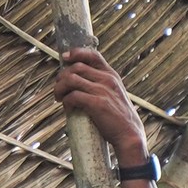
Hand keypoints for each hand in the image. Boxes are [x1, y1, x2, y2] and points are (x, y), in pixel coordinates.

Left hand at [54, 46, 145, 164]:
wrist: (129, 135)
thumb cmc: (118, 118)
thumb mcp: (114, 94)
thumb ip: (101, 86)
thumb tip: (78, 83)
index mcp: (111, 75)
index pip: (93, 55)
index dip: (76, 53)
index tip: (65, 57)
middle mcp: (107, 79)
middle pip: (76, 67)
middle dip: (62, 76)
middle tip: (59, 88)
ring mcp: (102, 91)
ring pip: (71, 79)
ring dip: (59, 88)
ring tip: (58, 97)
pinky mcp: (97, 104)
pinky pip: (73, 96)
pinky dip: (66, 101)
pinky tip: (67, 107)